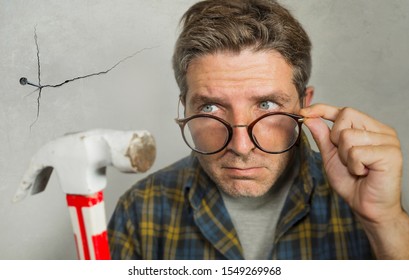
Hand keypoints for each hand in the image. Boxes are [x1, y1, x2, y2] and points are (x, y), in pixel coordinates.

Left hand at [300, 104, 402, 223]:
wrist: (367, 207)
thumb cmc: (352, 183)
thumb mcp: (331, 156)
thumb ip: (323, 136)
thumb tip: (310, 117)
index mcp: (369, 128)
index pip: (344, 110)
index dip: (323, 109)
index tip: (304, 111)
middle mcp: (381, 131)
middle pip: (345, 116)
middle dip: (336, 140)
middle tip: (348, 159)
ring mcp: (388, 140)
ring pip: (348, 136)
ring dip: (346, 157)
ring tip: (358, 168)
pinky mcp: (391, 153)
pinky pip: (357, 152)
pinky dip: (354, 166)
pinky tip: (365, 173)